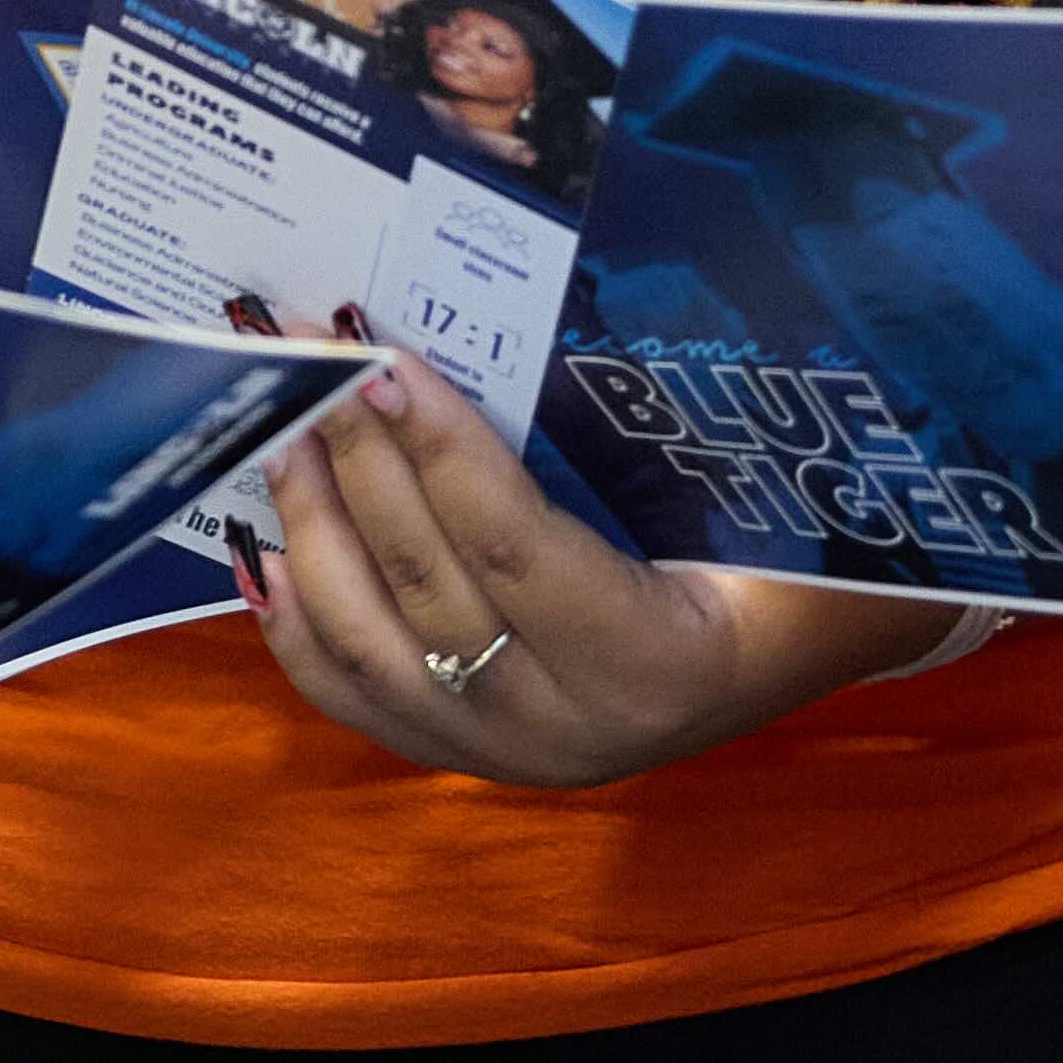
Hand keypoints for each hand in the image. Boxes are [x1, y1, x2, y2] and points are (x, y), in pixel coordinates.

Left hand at [246, 350, 964, 784]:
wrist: (799, 657)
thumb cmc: (795, 550)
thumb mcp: (765, 494)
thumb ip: (676, 424)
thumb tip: (554, 303)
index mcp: (663, 662)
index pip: (521, 551)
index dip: (444, 454)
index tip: (387, 360)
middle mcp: (574, 729)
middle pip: (430, 585)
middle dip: (358, 460)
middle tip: (313, 359)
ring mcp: (508, 754)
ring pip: (371, 646)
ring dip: (314, 525)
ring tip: (283, 428)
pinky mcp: (463, 758)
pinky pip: (351, 695)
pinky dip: (295, 617)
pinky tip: (264, 539)